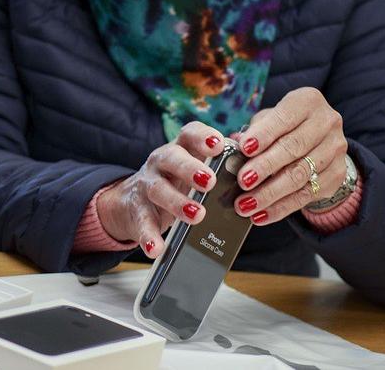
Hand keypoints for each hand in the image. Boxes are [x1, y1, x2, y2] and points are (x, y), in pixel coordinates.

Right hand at [96, 121, 227, 258]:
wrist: (132, 201)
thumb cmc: (176, 183)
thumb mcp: (195, 169)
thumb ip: (221, 166)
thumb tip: (252, 162)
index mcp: (181, 149)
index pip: (189, 134)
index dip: (202, 137)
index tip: (217, 145)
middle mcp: (161, 163)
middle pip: (172, 158)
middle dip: (190, 168)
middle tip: (210, 181)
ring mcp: (147, 185)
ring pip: (159, 189)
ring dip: (177, 202)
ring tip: (197, 215)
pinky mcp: (136, 211)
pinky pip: (142, 223)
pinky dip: (149, 236)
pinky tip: (156, 248)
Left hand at [233, 87, 347, 224]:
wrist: (320, 141)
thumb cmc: (283, 126)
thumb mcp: (268, 119)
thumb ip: (252, 131)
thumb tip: (231, 146)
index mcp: (307, 101)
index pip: (284, 118)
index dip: (264, 134)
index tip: (244, 149)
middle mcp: (327, 122)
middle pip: (294, 148)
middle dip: (265, 167)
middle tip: (242, 182)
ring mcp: (335, 149)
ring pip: (300, 175)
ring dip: (270, 194)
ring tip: (244, 205)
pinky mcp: (337, 175)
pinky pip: (306, 195)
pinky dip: (281, 208)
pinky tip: (260, 216)